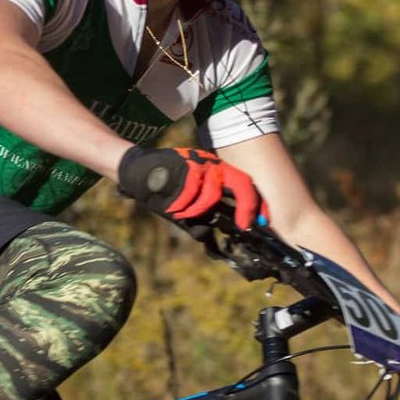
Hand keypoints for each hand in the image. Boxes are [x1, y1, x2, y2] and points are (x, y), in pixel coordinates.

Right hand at [118, 146, 265, 231]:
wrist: (137, 169)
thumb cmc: (163, 186)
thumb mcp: (188, 199)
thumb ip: (203, 213)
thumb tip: (214, 234)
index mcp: (216, 170)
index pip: (245, 184)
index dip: (256, 204)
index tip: (262, 221)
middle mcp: (211, 165)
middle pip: (239, 184)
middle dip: (245, 207)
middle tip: (243, 225)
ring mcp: (197, 165)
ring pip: (212, 195)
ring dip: (198, 209)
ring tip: (181, 211)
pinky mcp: (183, 167)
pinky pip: (191, 195)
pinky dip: (183, 206)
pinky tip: (172, 205)